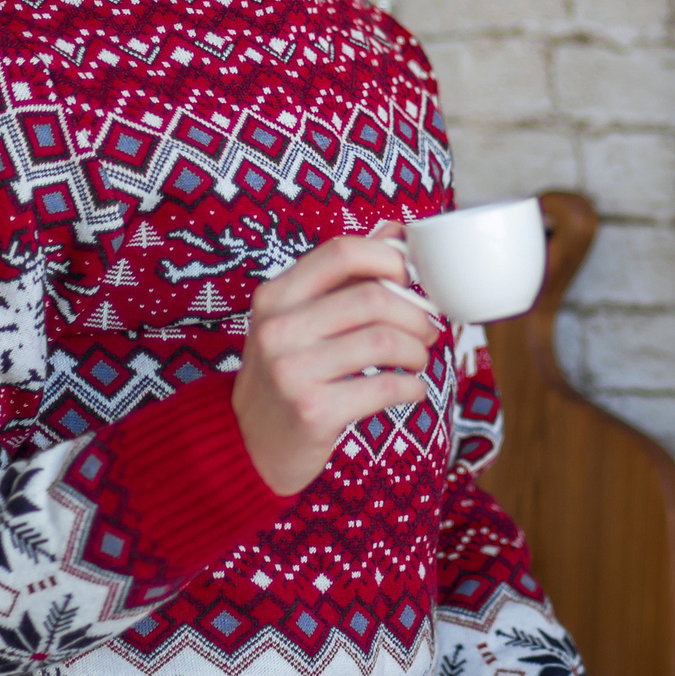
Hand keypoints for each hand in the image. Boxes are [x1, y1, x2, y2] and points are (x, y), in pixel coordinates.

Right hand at [232, 228, 439, 493]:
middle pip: (372, 298)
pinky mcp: (312, 410)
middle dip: (415, 314)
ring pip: (384, 342)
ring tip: (416, 360)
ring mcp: (292, 371)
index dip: (388, 257)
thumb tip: (395, 232)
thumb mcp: (298, 317)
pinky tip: (410, 390)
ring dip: (416, 351)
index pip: (341, 252)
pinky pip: (385, 387)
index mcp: (275, 296)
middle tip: (426, 330)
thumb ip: (345, 275)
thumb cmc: (285, 372)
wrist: (248, 443)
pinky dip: (412, 388)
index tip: (409, 276)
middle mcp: (278, 328)